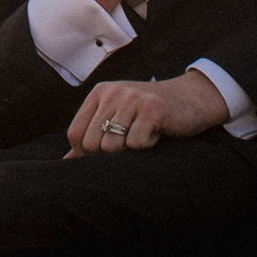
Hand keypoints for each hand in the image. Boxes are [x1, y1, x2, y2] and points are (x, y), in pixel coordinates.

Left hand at [66, 70, 230, 154]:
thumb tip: (65, 163)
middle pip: (91, 144)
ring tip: (143, 135)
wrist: (191, 98)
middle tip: (129, 145)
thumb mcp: (117, 117)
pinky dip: (147, 147)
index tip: (103, 158)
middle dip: (109, 156)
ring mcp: (131, 98)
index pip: (75, 134)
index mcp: (100, 93)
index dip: (84, 155)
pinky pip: (136, 144)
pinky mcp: (151, 108)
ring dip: (129, 151)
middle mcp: (112, 92)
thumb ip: (92, 135)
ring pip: (112, 147)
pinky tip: (156, 133)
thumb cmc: (149, 114)